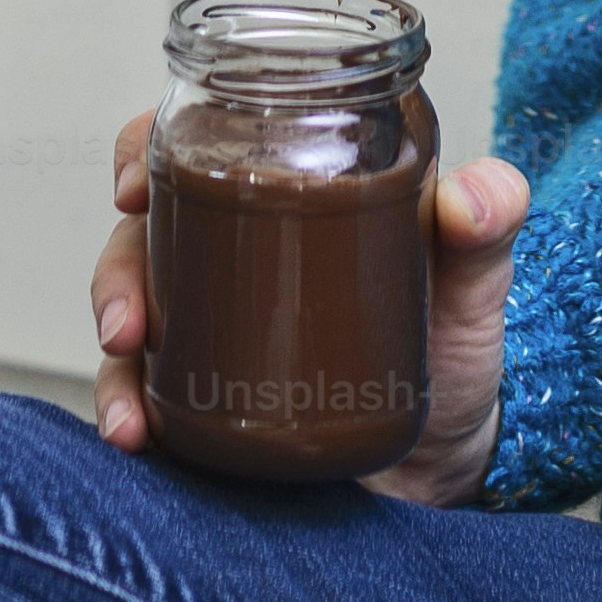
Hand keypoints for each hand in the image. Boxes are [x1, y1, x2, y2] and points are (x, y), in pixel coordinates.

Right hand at [87, 111, 531, 505]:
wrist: (451, 458)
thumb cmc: (453, 345)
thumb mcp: (476, 283)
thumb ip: (489, 230)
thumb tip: (478, 196)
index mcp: (289, 190)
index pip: (200, 143)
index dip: (145, 149)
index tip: (133, 186)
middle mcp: (239, 250)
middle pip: (143, 232)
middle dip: (117, 275)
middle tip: (127, 324)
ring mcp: (216, 323)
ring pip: (133, 316)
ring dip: (113, 363)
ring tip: (131, 413)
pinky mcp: (209, 394)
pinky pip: (147, 392)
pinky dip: (130, 410)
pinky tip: (137, 436)